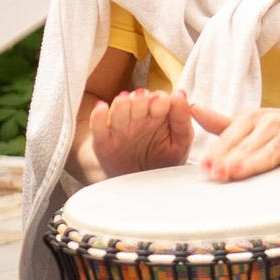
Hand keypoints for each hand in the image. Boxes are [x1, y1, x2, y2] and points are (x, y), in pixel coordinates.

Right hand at [82, 87, 201, 179]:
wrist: (142, 185)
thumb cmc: (163, 161)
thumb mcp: (180, 141)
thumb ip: (182, 119)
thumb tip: (180, 94)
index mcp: (158, 114)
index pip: (158, 100)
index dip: (160, 99)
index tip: (163, 101)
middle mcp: (137, 117)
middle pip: (137, 102)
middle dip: (140, 100)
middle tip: (144, 99)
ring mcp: (119, 128)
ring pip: (118, 110)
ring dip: (121, 105)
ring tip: (125, 101)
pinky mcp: (102, 141)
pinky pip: (97, 126)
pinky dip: (98, 117)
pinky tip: (101, 108)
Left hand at [195, 101, 279, 181]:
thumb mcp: (251, 126)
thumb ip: (222, 124)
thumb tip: (193, 109)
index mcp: (251, 117)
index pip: (229, 136)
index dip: (217, 151)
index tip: (204, 167)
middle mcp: (268, 120)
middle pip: (246, 143)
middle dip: (230, 159)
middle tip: (217, 174)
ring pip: (268, 145)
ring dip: (253, 158)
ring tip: (237, 170)